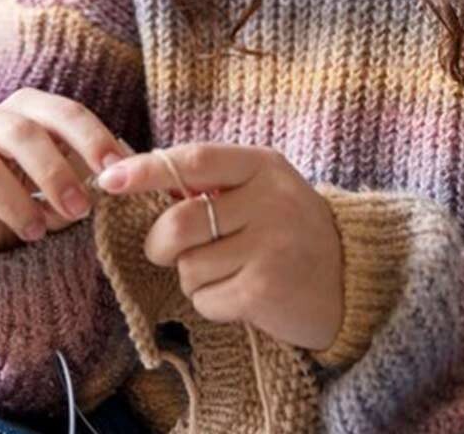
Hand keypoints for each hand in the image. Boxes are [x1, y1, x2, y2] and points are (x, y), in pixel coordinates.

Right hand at [0, 87, 134, 255]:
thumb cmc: (42, 194)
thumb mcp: (74, 177)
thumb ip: (98, 170)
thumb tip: (132, 168)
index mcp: (29, 108)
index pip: (65, 112)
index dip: (93, 139)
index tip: (116, 171)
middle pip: (22, 133)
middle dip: (55, 173)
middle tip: (80, 210)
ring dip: (17, 203)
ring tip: (40, 232)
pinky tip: (1, 234)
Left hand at [94, 142, 343, 352]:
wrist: (354, 281)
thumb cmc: (292, 233)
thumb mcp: (263, 191)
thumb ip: (212, 185)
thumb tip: (134, 177)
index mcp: (263, 166)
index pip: (193, 160)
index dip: (145, 170)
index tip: (109, 179)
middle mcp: (270, 201)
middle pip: (178, 222)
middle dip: (160, 244)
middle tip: (172, 251)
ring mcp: (271, 246)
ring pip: (188, 266)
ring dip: (193, 277)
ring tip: (227, 273)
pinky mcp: (266, 289)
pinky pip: (205, 299)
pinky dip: (211, 303)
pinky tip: (240, 295)